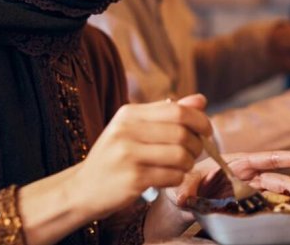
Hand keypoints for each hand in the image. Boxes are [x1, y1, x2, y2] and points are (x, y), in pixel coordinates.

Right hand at [71, 94, 210, 219]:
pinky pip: (172, 176)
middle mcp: (127, 131)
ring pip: (180, 156)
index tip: (207, 130)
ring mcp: (128, 155)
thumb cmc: (115, 156)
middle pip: (182, 133)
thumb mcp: (136, 128)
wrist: (82, 189)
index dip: (200, 120)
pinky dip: (177, 178)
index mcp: (129, 113)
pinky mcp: (132, 179)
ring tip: (181, 166)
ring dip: (188, 163)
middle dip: (197, 145)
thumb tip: (201, 100)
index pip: (177, 110)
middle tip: (194, 153)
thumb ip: (168, 114)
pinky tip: (167, 178)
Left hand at [170, 151, 289, 206]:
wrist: (180, 198)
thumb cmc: (183, 183)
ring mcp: (251, 191)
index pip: (267, 158)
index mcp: (236, 163)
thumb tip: (183, 198)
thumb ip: (184, 189)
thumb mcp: (180, 184)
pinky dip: (287, 207)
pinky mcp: (250, 204)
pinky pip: (271, 204)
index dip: (289, 158)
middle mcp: (248, 176)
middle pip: (279, 178)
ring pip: (280, 192)